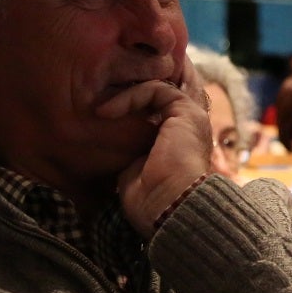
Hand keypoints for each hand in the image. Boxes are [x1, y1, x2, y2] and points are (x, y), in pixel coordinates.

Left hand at [96, 60, 212, 233]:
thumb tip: (102, 152)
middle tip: (104, 91)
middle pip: (165, 93)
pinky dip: (130, 96)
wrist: (169, 206)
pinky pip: (157, 89)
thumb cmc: (151, 201)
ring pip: (161, 86)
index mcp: (180, 142)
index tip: (104, 109)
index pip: (161, 111)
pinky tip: (107, 112)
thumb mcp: (131, 172)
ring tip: (101, 109)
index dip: (136, 103)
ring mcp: (191, 117)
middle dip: (135, 86)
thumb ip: (126, 154)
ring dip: (126, 92)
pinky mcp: (186, 111)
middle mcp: (189, 127)